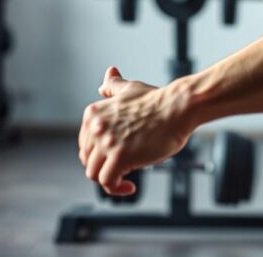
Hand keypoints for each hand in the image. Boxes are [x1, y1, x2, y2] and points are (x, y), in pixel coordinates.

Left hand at [78, 66, 193, 195]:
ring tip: (125, 181)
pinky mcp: (120, 156)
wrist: (178, 107)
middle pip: (88, 160)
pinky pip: (108, 182)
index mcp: (94, 113)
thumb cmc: (158, 99)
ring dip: (109, 181)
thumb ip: (114, 86)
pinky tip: (130, 188)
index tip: (114, 159)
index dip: (98, 155)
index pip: (84, 144)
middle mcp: (96, 127)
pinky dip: (116, 189)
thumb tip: (109, 74)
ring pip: (94, 173)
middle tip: (121, 171)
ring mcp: (107, 142)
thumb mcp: (131, 89)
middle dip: (103, 167)